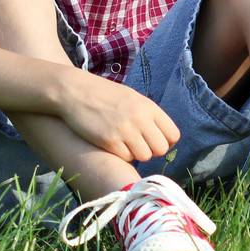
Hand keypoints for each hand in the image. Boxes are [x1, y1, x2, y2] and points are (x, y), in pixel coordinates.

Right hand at [57, 72, 180, 163]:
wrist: (75, 92)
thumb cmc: (105, 95)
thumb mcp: (133, 99)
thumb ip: (149, 116)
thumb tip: (163, 137)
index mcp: (149, 107)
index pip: (173, 135)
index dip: (166, 141)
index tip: (155, 141)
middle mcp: (140, 119)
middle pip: (161, 149)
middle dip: (152, 150)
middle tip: (139, 144)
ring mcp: (125, 131)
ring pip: (145, 156)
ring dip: (137, 154)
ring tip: (125, 144)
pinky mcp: (109, 141)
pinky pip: (126, 158)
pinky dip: (122, 155)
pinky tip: (113, 145)